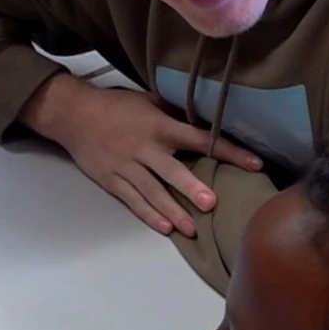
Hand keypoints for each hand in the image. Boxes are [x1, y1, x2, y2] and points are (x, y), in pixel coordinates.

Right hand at [20, 75, 263, 236]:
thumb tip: (208, 116)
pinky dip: (148, 214)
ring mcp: (126, 165)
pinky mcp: (111, 179)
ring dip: (172, 210)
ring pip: (152, 191)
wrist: (73, 115)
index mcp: (159, 125)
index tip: (254, 163)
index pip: (198, 138)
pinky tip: (164, 228)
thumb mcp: (148, 101)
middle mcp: (144, 147)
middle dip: (189, 187)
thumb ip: (175, 112)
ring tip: (191, 228)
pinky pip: (132, 199)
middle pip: (170, 170)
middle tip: (210, 203)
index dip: (227, 150)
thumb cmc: (116, 106)